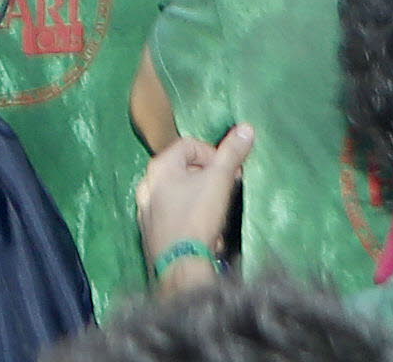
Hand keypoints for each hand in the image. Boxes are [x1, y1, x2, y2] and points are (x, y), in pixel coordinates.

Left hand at [135, 124, 254, 283]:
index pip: (189, 145)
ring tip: (218, 214)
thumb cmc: (197, 215)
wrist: (180, 264)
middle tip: (227, 189)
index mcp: (159, 167)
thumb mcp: (219, 180)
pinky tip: (205, 233)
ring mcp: (146, 210)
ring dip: (202, 199)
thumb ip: (232, 153)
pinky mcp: (150, 232)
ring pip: (180, 194)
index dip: (214, 154)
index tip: (230, 170)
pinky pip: (175, 216)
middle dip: (210, 178)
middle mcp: (146, 185)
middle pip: (184, 169)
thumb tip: (246, 127)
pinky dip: (191, 219)